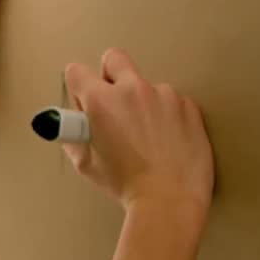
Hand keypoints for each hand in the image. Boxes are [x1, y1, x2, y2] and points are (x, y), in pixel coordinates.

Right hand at [62, 49, 214, 219]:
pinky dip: (166, 116)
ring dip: (142, 103)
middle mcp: (132, 89)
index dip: (78, 88)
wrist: (169, 201)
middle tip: (114, 104)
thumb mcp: (85, 164)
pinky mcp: (188, 106)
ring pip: (146, 86)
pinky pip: (171, 101)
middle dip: (109, 75)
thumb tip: (72, 122)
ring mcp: (164, 95)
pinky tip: (167, 142)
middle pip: (114, 58)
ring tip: (147, 138)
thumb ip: (73, 135)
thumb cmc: (125, 185)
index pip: (77, 71)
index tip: (85, 103)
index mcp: (101, 101)